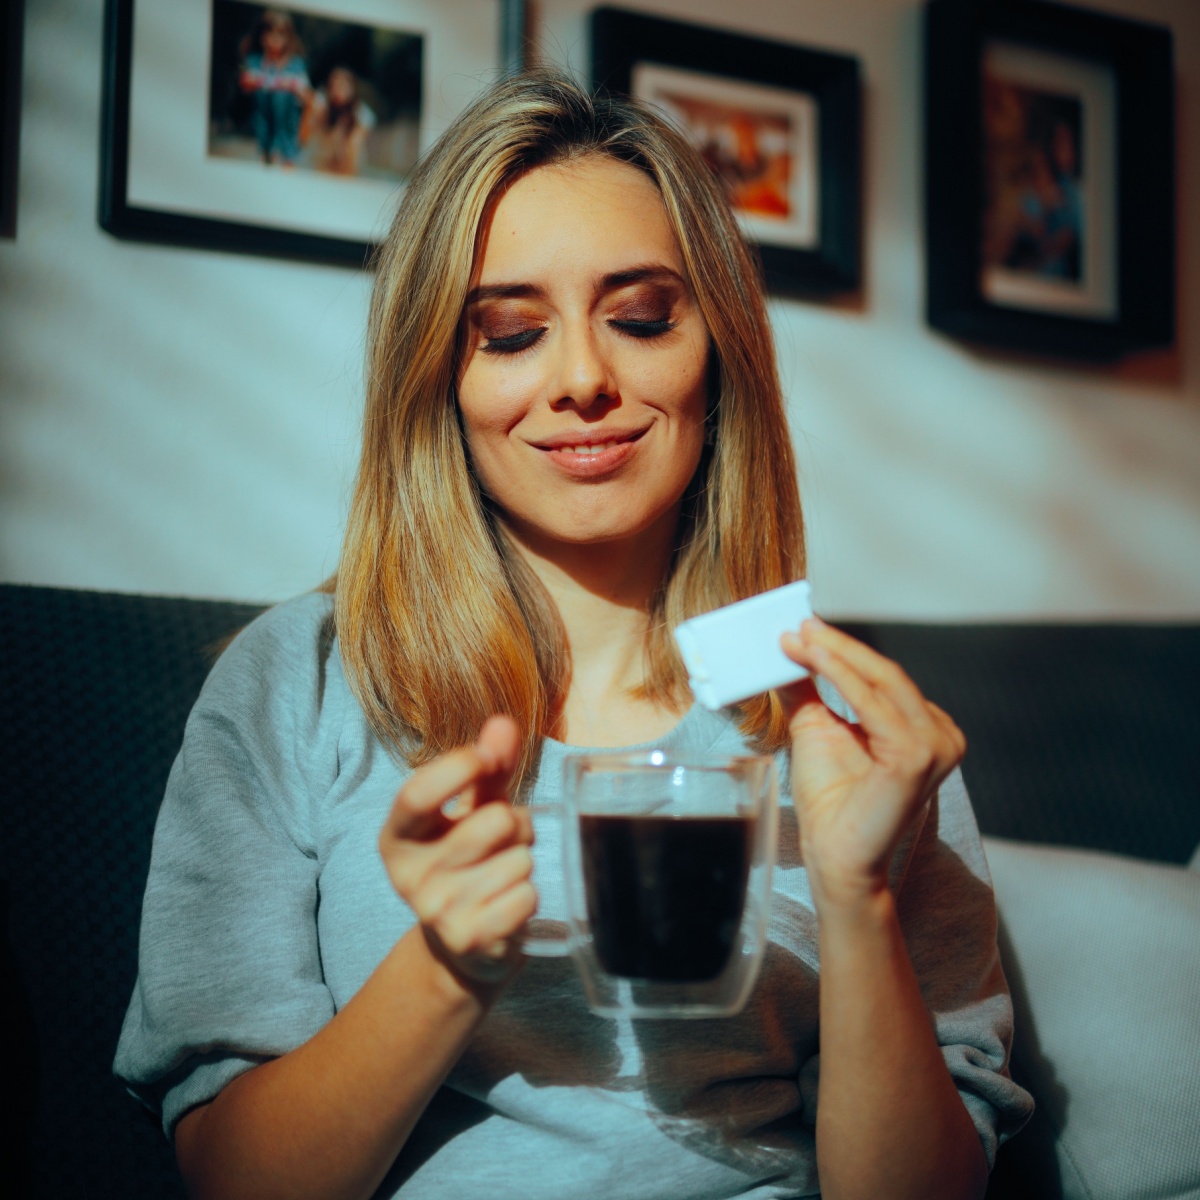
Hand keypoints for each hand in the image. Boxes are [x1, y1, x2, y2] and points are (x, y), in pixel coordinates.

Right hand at [379, 716, 535, 988]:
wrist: (463, 942)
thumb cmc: (470, 859)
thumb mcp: (473, 808)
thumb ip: (488, 767)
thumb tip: (502, 723)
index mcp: (397, 835)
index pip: (417, 794)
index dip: (457, 767)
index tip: (485, 758)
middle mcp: (408, 875)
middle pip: (491, 823)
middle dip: (516, 823)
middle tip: (507, 837)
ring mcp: (437, 911)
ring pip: (517, 861)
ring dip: (524, 861)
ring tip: (504, 871)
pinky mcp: (468, 940)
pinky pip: (525, 897)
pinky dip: (529, 895)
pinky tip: (508, 902)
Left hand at [778, 619, 965, 910]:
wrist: (834, 854)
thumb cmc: (831, 800)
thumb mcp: (818, 727)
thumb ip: (810, 688)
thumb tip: (791, 649)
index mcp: (925, 728)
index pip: (883, 676)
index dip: (843, 648)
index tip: (804, 627)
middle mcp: (940, 735)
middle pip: (885, 673)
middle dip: (838, 645)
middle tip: (800, 625)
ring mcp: (935, 747)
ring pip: (881, 682)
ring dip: (837, 655)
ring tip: (800, 638)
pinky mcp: (917, 759)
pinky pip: (874, 705)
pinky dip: (841, 676)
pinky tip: (815, 658)